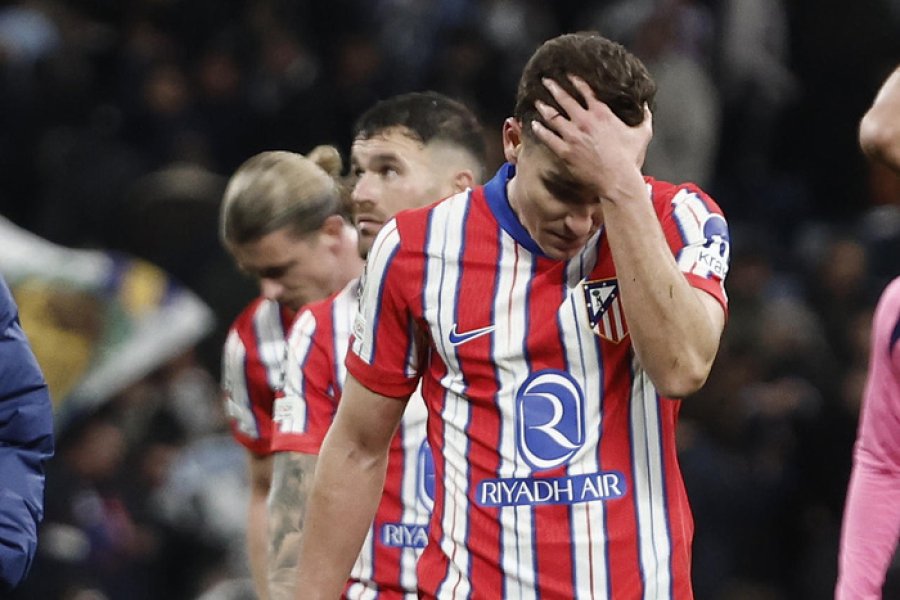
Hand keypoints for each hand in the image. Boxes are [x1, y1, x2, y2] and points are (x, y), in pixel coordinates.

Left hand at [531, 75, 652, 200]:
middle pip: (565, 100)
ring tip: (537, 101)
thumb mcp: (643, 133)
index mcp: (602, 114)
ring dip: (544, 108)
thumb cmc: (630, 158)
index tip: (568, 75)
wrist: (617, 180)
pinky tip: (534, 125)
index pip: (586, 91)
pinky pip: (548, 138)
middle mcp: (584, 121)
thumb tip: (646, 103)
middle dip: (554, 88)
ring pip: (553, 117)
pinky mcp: (565, 152)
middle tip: (546, 81)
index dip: (576, 81)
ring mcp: (573, 136)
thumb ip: (645, 115)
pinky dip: (540, 130)